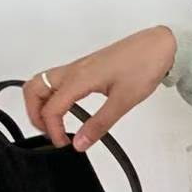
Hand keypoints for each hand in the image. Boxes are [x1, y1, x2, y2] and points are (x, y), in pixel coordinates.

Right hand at [23, 25, 177, 150]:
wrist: (157, 46)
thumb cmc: (143, 67)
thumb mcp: (123, 102)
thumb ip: (100, 124)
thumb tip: (80, 143)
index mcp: (79, 78)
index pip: (52, 108)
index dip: (53, 130)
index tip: (64, 145)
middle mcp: (73, 70)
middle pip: (34, 88)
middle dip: (34, 113)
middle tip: (49, 134)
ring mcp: (78, 68)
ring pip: (43, 82)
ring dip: (41, 103)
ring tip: (54, 125)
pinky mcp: (85, 68)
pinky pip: (58, 81)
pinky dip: (53, 96)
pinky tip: (67, 110)